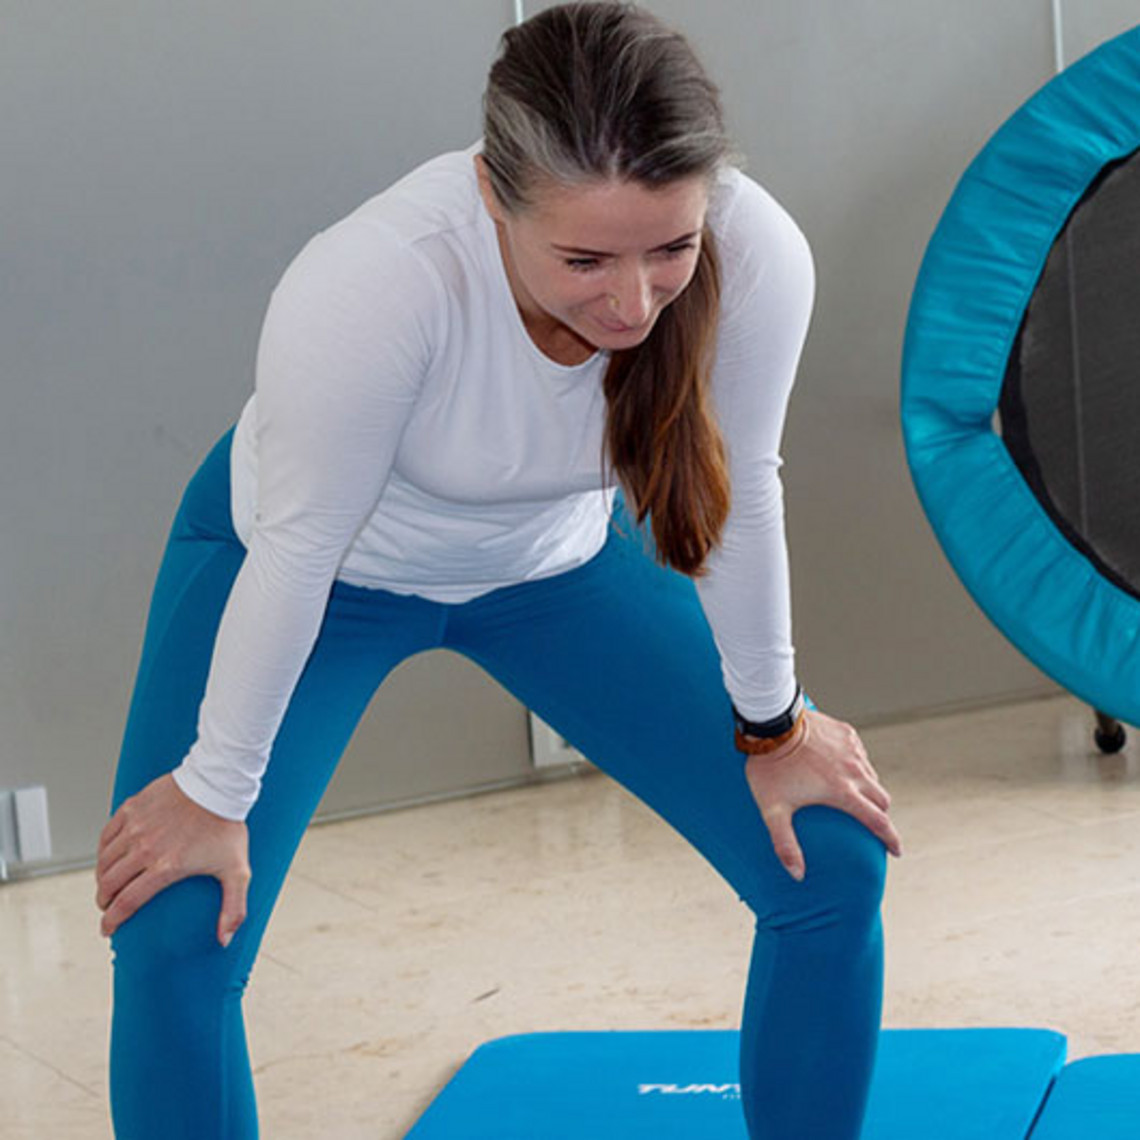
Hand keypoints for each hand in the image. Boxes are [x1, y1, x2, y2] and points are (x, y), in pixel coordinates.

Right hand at [96, 772, 250, 946]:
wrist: (219, 784)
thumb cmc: (227, 825)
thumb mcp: (237, 870)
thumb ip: (234, 907)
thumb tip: (225, 940)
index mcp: (166, 867)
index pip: (127, 902)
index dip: (112, 921)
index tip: (108, 930)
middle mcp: (145, 848)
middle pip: (110, 883)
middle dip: (104, 901)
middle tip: (107, 907)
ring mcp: (136, 827)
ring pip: (104, 860)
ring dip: (101, 877)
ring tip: (106, 886)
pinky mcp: (132, 808)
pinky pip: (107, 835)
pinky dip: (103, 850)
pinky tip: (107, 857)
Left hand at [744, 708, 901, 880]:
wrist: (773, 723)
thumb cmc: (770, 768)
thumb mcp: (773, 809)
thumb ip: (785, 843)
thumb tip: (797, 875)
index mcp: (843, 792)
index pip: (878, 822)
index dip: (891, 840)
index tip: (896, 851)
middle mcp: (855, 771)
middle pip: (881, 799)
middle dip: (881, 814)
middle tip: (872, 823)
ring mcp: (853, 750)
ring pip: (872, 776)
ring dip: (869, 789)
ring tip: (856, 796)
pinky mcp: (847, 733)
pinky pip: (860, 754)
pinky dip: (858, 766)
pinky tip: (843, 768)